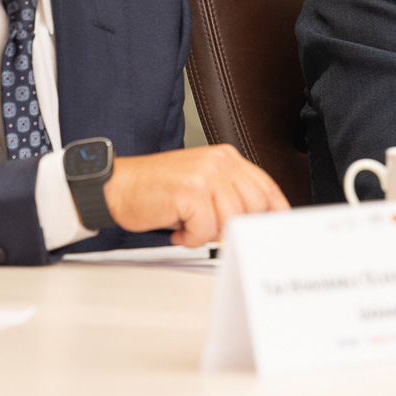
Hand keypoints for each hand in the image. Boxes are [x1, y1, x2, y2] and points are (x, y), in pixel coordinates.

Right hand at [104, 145, 289, 246]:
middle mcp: (219, 162)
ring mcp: (206, 176)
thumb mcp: (201, 181)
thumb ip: (230, 192)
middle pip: (253, 207)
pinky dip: (190, 238)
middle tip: (209, 227)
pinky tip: (178, 228)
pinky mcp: (191, 193)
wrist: (117, 187)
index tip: (278, 226)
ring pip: (230, 221)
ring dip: (208, 234)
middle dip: (233, 226)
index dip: (276, 210)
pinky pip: (206, 231)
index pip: (265, 185)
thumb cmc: (157, 189)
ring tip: (189, 226)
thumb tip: (257, 217)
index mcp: (226, 158)